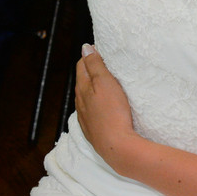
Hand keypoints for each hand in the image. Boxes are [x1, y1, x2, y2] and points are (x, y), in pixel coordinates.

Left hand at [74, 44, 137, 173]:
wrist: (116, 147)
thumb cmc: (112, 112)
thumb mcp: (105, 82)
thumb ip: (94, 65)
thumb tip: (85, 48)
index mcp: (82, 88)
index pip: (81, 66)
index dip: (90, 56)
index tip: (101, 51)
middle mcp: (80, 102)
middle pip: (83, 81)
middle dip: (91, 71)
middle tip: (106, 64)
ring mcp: (85, 117)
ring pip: (86, 97)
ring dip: (94, 88)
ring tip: (107, 84)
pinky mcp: (93, 130)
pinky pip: (92, 112)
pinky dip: (97, 104)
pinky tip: (105, 106)